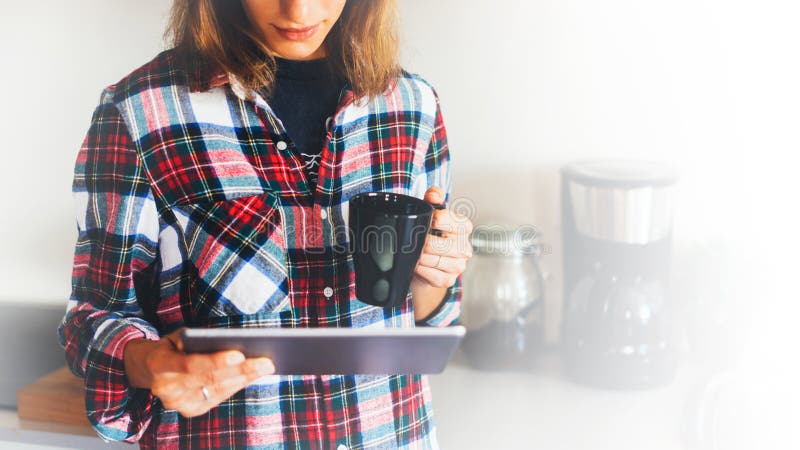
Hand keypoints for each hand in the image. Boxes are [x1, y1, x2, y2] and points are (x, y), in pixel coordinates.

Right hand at [124, 329, 274, 417]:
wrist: (148, 369)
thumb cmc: (171, 346)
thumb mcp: (178, 337)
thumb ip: (198, 341)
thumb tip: (235, 342)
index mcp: (159, 364)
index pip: (190, 364)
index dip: (215, 360)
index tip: (239, 353)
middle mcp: (166, 388)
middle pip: (210, 379)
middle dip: (242, 369)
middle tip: (266, 361)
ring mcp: (177, 403)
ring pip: (217, 390)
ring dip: (245, 378)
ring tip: (266, 366)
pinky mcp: (190, 410)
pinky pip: (218, 398)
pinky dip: (237, 385)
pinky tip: (252, 375)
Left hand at [413, 186, 472, 287]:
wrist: (428, 263)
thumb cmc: (431, 234)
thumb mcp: (432, 213)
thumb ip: (434, 198)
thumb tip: (433, 194)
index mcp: (464, 227)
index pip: (448, 220)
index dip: (433, 220)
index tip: (424, 221)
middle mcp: (465, 247)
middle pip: (439, 244)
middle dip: (422, 242)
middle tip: (412, 240)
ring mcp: (458, 265)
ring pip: (434, 260)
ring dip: (419, 256)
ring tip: (412, 252)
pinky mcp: (448, 280)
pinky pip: (431, 274)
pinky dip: (420, 269)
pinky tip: (415, 264)